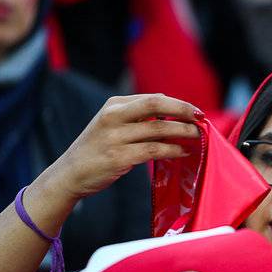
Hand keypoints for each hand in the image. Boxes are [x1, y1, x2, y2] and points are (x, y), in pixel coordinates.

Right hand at [47, 94, 200, 202]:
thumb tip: (173, 114)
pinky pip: (154, 150)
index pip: (153, 98)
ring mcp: (114, 137)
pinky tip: (184, 152)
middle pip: (156, 105)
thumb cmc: (98, 150)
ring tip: (198, 137)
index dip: (179, 104)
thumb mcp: (113, 126)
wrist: (70, 173)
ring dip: (183, 132)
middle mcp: (113, 117)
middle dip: (183, 111)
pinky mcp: (118, 157)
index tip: (197, 112)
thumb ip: (138, 118)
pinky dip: (173, 150)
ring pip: (158, 129)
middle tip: (202, 120)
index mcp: (114, 105)